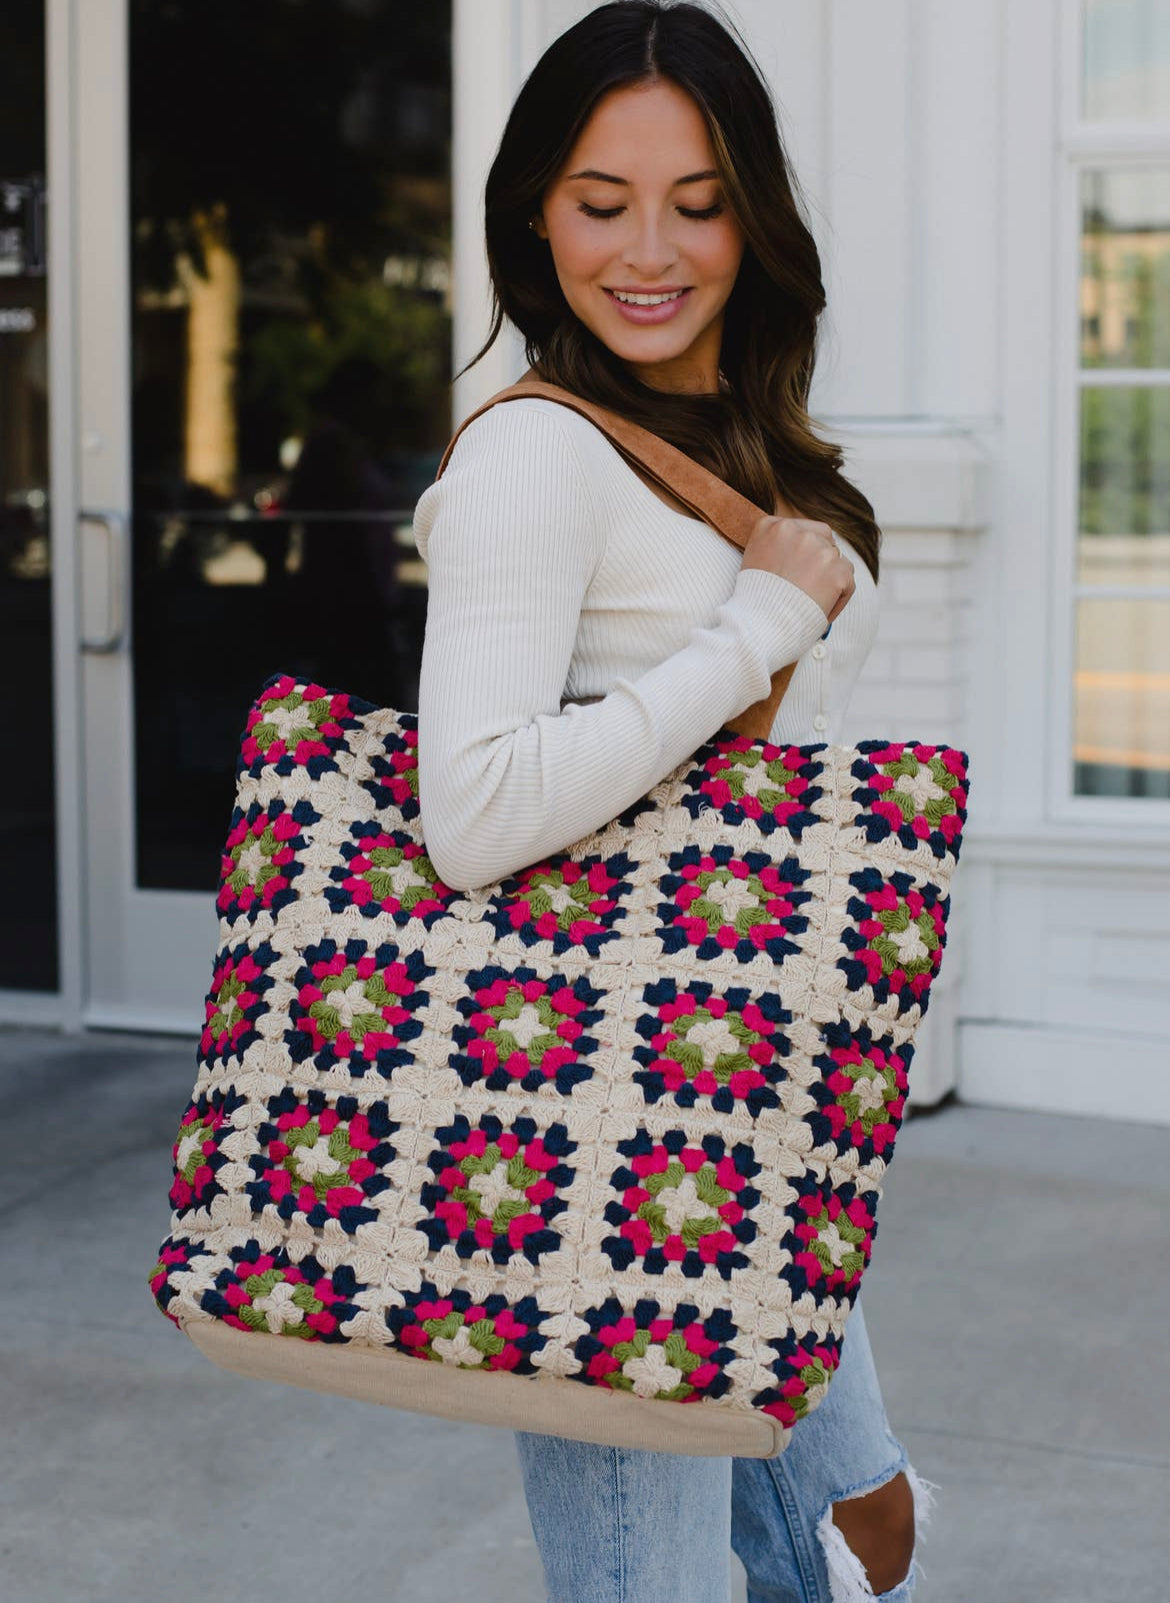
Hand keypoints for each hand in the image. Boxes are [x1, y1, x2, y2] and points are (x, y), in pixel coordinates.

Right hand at [740, 515, 854, 625]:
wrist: (759, 625)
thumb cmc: (753, 602)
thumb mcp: (753, 562)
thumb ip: (774, 549)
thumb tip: (798, 556)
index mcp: (772, 527)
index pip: (803, 530)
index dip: (804, 551)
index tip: (799, 571)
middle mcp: (798, 532)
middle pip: (824, 540)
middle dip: (820, 562)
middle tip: (811, 586)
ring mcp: (821, 550)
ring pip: (838, 560)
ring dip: (830, 579)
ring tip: (813, 603)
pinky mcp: (838, 571)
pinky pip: (848, 581)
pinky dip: (839, 598)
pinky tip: (822, 612)